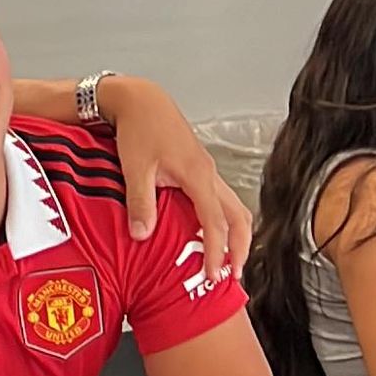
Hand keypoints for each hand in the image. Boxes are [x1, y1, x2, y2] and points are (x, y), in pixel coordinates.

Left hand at [101, 80, 250, 279]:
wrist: (139, 99)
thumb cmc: (138, 128)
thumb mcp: (135, 167)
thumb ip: (140, 202)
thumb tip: (142, 236)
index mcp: (197, 174)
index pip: (215, 222)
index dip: (217, 251)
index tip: (213, 275)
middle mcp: (208, 173)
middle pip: (238, 216)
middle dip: (240, 247)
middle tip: (233, 276)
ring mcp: (206, 169)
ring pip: (233, 206)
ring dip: (235, 234)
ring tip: (228, 260)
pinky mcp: (199, 167)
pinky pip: (220, 198)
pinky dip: (223, 220)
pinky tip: (209, 233)